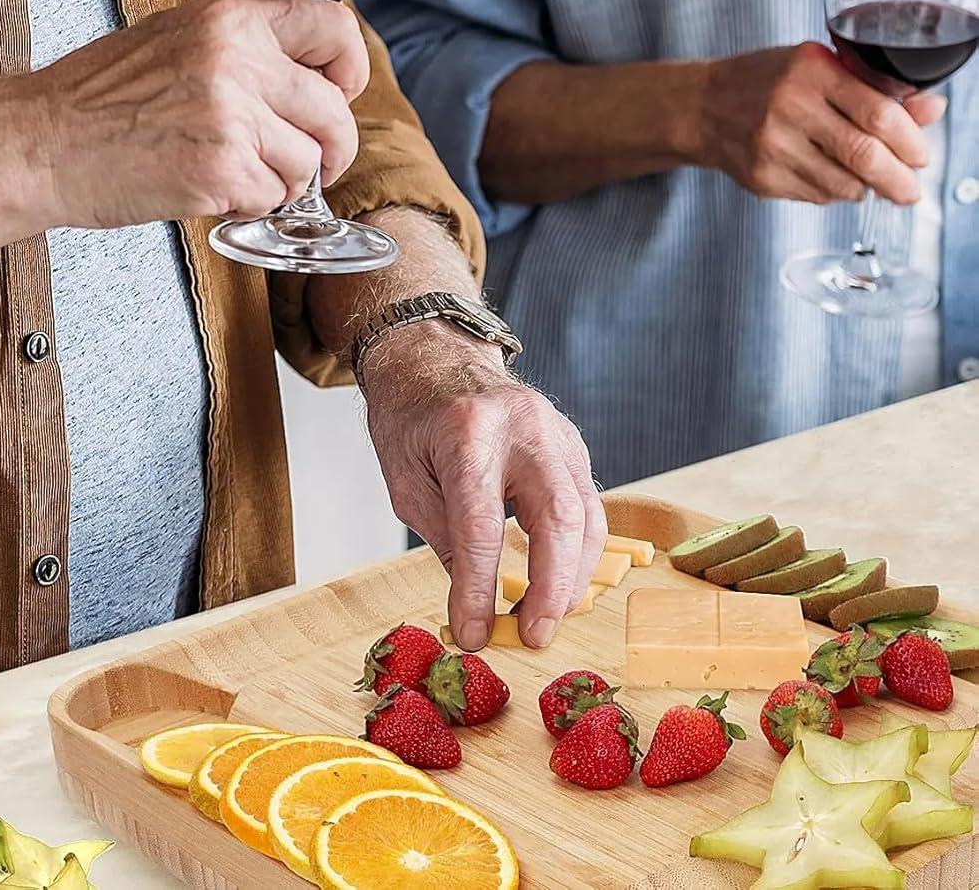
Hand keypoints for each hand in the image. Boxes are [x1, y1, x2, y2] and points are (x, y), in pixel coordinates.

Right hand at [29, 0, 368, 229]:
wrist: (38, 141)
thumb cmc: (94, 99)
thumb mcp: (173, 39)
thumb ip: (240, 48)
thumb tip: (305, 75)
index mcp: (227, 19)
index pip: (333, 29)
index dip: (349, 68)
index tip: (341, 91)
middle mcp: (236, 60)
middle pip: (333, 110)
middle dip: (330, 146)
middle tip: (310, 162)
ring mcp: (231, 116)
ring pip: (306, 162)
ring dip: (280, 180)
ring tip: (235, 174)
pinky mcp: (220, 170)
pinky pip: (271, 198)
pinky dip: (248, 205)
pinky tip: (210, 191)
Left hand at [362, 325, 605, 652]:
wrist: (432, 357)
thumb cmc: (411, 419)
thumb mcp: (406, 480)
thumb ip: (444, 539)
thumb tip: (477, 608)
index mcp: (466, 431)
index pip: (481, 525)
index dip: (480, 587)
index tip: (475, 633)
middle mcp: (522, 426)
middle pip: (557, 517)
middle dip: (550, 588)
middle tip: (533, 637)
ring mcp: (555, 430)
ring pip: (585, 514)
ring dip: (573, 577)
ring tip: (547, 618)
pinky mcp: (571, 442)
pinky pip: (587, 503)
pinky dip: (578, 549)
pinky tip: (560, 581)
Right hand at [697, 43, 944, 204]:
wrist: (700, 106)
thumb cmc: (767, 82)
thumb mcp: (820, 70)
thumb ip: (877, 89)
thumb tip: (933, 111)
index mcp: (811, 70)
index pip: (878, 114)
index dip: (911, 141)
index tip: (922, 156)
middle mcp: (789, 106)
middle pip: (865, 156)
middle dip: (899, 181)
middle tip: (910, 190)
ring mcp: (772, 146)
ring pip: (844, 185)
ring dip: (866, 188)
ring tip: (867, 180)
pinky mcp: (761, 177)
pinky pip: (817, 196)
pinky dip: (834, 193)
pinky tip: (827, 176)